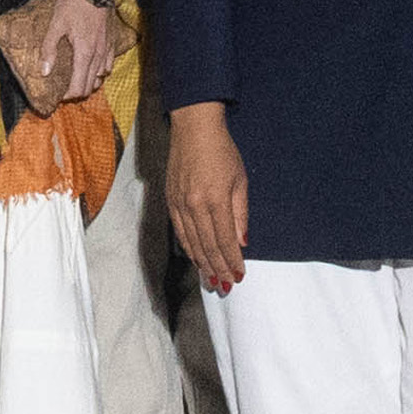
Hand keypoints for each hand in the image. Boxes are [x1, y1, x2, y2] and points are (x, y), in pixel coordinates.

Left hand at [5, 0, 117, 109]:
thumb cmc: (73, 3)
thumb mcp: (56, 24)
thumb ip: (49, 49)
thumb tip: (44, 72)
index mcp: (84, 53)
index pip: (79, 87)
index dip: (68, 96)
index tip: (57, 94)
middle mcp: (99, 55)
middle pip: (90, 86)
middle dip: (77, 92)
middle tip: (64, 90)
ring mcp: (107, 49)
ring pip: (100, 77)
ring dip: (88, 83)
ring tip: (76, 79)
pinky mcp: (112, 41)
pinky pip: (109, 65)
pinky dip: (100, 72)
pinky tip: (92, 67)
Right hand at [165, 106, 247, 293]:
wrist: (193, 127)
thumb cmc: (222, 150)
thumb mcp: (239, 180)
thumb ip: (240, 213)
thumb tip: (242, 242)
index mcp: (215, 199)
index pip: (225, 240)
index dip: (233, 261)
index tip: (240, 276)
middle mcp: (194, 205)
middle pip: (207, 246)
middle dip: (218, 269)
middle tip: (227, 285)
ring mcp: (179, 204)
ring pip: (191, 243)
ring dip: (203, 264)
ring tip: (212, 280)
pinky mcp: (170, 200)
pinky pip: (179, 232)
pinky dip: (188, 248)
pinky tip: (196, 258)